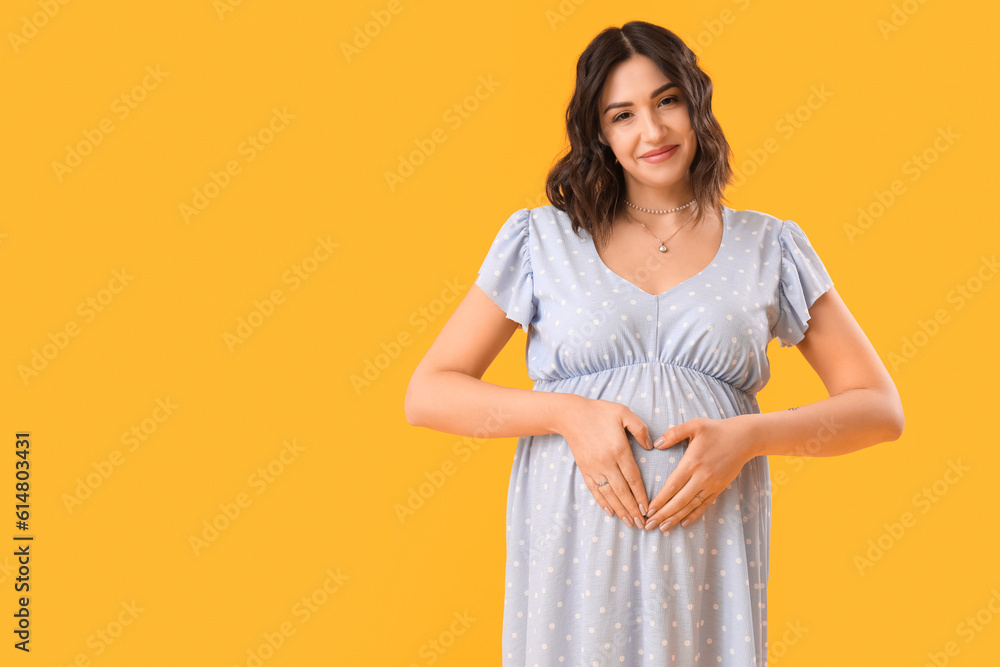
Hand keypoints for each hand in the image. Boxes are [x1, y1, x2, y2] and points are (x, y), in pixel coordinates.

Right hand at [559, 397, 654, 528]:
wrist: (570, 415)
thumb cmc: (599, 412)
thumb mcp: (624, 413)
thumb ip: (640, 429)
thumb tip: (651, 446)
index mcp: (619, 450)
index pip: (633, 478)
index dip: (641, 496)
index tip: (648, 509)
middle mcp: (606, 462)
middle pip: (622, 491)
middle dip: (632, 509)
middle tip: (642, 524)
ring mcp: (594, 468)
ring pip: (609, 494)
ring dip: (620, 510)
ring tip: (629, 523)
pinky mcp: (584, 469)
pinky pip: (594, 489)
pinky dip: (602, 502)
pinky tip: (610, 511)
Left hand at [642, 415, 756, 531]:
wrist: (744, 438)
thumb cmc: (717, 430)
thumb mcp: (694, 425)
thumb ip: (673, 433)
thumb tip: (657, 444)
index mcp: (692, 462)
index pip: (672, 486)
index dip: (660, 500)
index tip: (648, 510)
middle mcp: (701, 477)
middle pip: (679, 500)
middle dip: (663, 514)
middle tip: (649, 526)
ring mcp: (712, 485)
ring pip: (691, 506)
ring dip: (676, 518)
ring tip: (663, 528)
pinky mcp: (719, 488)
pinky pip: (704, 505)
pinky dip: (694, 515)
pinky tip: (684, 523)